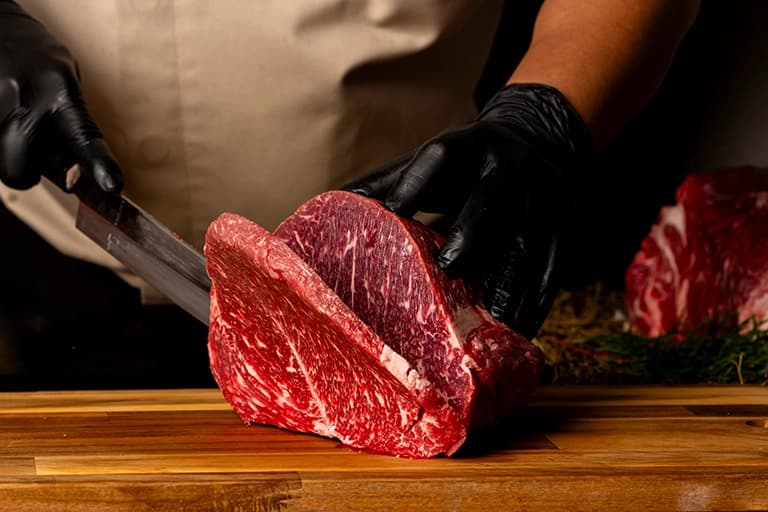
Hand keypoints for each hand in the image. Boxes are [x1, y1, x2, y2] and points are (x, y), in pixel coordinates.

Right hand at [0, 1, 121, 190]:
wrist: (0, 29)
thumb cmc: (41, 64)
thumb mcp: (68, 87)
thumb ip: (73, 127)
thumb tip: (78, 175)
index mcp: (60, 96)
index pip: (84, 139)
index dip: (99, 165)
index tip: (113, 186)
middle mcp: (24, 105)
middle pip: (17, 170)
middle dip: (25, 171)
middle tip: (33, 153)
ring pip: (0, 162)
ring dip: (10, 155)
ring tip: (17, 125)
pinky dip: (0, 143)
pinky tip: (7, 119)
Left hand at [343, 83, 592, 338]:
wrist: (538, 142)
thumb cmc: (467, 167)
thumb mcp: (430, 166)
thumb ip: (386, 186)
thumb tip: (322, 212)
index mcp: (468, 147)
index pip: (440, 157)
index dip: (416, 182)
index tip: (392, 211)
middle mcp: (511, 166)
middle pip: (493, 198)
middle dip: (473, 230)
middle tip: (450, 266)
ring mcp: (546, 196)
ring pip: (529, 242)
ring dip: (508, 283)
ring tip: (486, 325)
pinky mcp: (569, 225)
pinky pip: (554, 269)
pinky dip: (536, 304)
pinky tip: (519, 334)